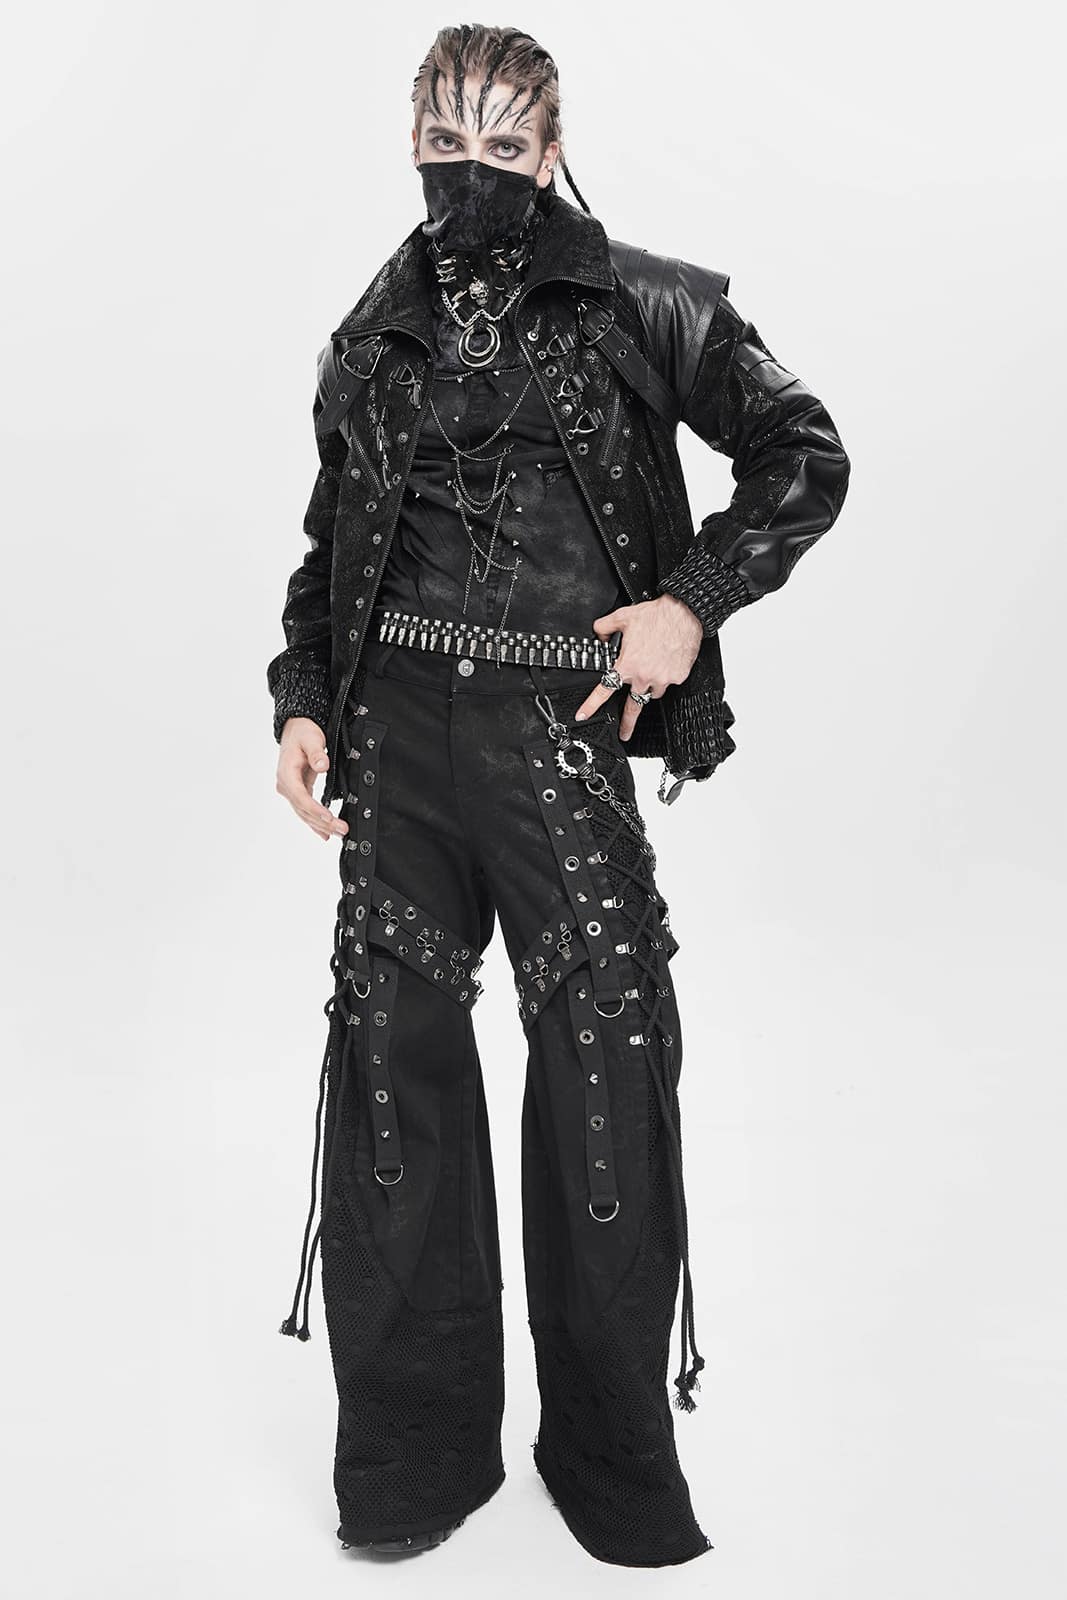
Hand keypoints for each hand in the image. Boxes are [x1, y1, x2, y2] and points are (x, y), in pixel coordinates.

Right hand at [276, 718, 349, 841]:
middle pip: (303, 810)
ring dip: (321, 826)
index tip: (328, 817)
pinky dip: (315, 823)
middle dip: (322, 822)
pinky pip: (306, 811)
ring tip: (339, 833)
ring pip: (305, 814)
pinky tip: (325, 834)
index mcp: (286, 774)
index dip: (314, 809)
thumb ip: (316, 753)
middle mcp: (286, 785)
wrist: (295, 730)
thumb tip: (322, 765)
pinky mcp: (298, 792)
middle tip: (342, 829)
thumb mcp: (311, 739)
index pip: (300, 797)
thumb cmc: (303, 733)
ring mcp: (291, 790)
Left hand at [575, 596, 702, 738]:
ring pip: (652, 692)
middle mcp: (644, 676)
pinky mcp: (677, 677)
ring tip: (651, 670)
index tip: (583, 715)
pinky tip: (665, 661)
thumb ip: (604, 628)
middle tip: (624, 733)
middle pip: (633, 706)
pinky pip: (668, 682)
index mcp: (627, 665)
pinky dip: (665, 675)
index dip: (591, 705)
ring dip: (649, 686)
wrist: (684, 613)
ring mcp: (662, 679)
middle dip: (628, 723)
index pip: (604, 690)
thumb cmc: (656, 616)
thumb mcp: (622, 617)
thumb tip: (599, 635)